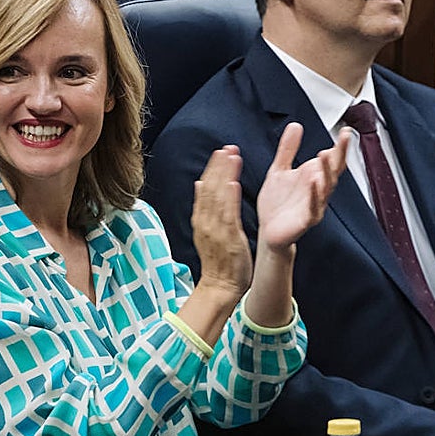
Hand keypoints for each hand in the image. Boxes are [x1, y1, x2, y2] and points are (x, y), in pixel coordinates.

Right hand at [191, 145, 252, 298]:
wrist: (219, 287)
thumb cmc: (219, 261)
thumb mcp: (208, 231)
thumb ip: (205, 208)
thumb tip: (201, 184)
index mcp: (201, 220)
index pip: (204, 189)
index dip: (212, 169)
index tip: (220, 152)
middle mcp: (206, 222)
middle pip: (209, 189)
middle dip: (218, 167)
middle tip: (227, 148)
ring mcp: (216, 230)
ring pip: (217, 198)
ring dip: (224, 176)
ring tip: (231, 157)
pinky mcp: (228, 239)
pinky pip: (227, 215)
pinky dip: (229, 198)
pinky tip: (233, 183)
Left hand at [256, 123, 349, 253]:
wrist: (269, 230)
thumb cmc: (277, 203)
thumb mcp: (279, 169)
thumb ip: (288, 149)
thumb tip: (295, 126)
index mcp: (312, 176)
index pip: (331, 159)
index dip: (339, 146)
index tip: (345, 131)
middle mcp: (317, 189)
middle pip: (333, 170)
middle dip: (340, 154)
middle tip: (344, 138)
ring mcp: (314, 204)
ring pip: (326, 187)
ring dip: (327, 172)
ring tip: (326, 155)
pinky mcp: (306, 220)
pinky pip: (313, 207)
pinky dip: (314, 195)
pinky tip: (314, 183)